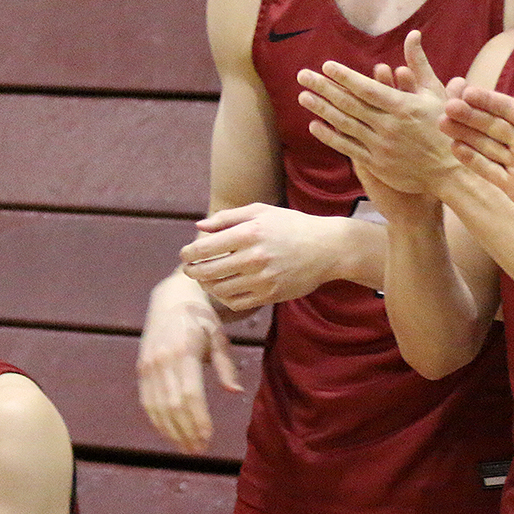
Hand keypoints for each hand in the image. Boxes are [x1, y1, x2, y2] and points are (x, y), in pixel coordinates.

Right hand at [136, 271, 241, 452]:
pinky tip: (168, 433)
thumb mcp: (218, 336)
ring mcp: (148, 365)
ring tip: (185, 448)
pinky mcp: (141, 368)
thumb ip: (225, 364)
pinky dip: (156, 420)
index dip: (198, 419)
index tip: (208, 439)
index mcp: (184, 351)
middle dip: (185, 431)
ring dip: (171, 430)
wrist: (171, 299)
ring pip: (157, 406)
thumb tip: (234, 391)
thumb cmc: (201, 319)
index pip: (190, 394)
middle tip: (199, 451)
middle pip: (172, 405)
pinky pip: (147, 400)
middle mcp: (162, 360)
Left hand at [182, 203, 349, 310]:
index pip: (205, 248)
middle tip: (188, 269)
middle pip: (208, 271)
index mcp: (249, 233)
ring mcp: (263, 279)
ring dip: (206, 285)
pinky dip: (224, 298)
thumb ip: (227, 218)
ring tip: (204, 279)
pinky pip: (237, 302)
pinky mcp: (271, 295)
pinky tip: (222, 289)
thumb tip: (199, 227)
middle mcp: (255, 257)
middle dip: (192, 271)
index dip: (188, 253)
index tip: (185, 254)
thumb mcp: (261, 212)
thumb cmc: (291, 226)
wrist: (328, 248)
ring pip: (220, 290)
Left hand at [297, 31, 455, 194]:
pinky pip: (348, 147)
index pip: (367, 89)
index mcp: (403, 106)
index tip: (326, 66)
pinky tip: (314, 125)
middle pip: (349, 104)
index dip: (345, 77)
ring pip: (345, 124)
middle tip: (302, 75)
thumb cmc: (444, 126)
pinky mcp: (376, 164)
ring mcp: (380, 146)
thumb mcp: (435, 93)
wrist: (449, 172)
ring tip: (303, 96)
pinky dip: (330, 136)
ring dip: (321, 109)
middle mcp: (389, 125)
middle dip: (323, 88)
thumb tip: (412, 34)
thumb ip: (419, 64)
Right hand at [442, 65, 513, 237]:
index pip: (508, 108)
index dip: (488, 100)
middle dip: (469, 115)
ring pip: (484, 145)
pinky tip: (455, 148)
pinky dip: (471, 160)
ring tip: (442, 123)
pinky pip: (487, 170)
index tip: (466, 90)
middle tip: (447, 106)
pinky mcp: (512, 186)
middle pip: (491, 125)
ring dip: (464, 134)